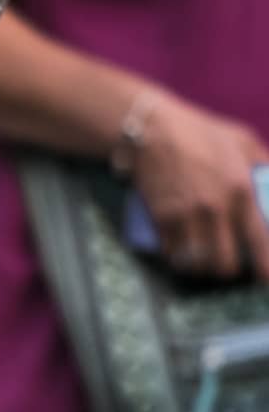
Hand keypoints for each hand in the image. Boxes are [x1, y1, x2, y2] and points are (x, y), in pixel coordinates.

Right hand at [134, 94, 268, 281]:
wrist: (153, 131)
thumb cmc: (200, 132)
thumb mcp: (242, 140)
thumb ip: (262, 164)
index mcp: (241, 190)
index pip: (259, 240)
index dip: (265, 268)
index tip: (266, 281)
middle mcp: (215, 209)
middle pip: (224, 264)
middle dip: (226, 269)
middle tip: (226, 263)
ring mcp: (186, 218)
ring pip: (197, 264)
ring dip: (201, 266)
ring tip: (202, 258)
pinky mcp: (162, 221)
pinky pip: (173, 255)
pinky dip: (178, 258)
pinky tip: (181, 251)